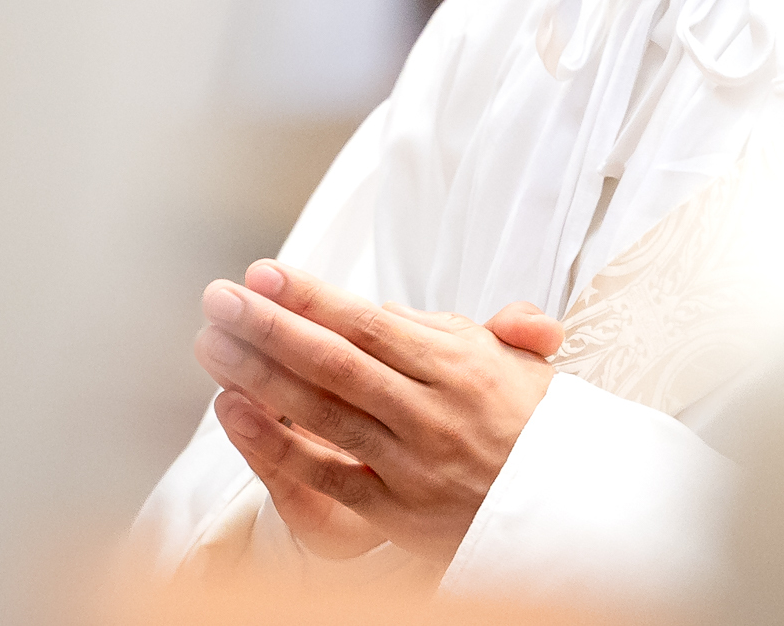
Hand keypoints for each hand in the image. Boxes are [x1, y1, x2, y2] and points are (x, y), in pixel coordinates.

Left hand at [196, 261, 558, 562]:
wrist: (570, 509)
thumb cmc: (537, 428)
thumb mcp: (523, 361)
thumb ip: (477, 324)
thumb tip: (415, 312)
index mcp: (461, 364)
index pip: (370, 323)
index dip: (313, 297)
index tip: (264, 274)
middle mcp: (432, 410)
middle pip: (336, 361)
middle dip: (271, 326)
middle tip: (220, 299)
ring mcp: (411, 462)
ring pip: (324, 411)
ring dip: (260, 375)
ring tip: (212, 344)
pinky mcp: (396, 510)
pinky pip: (326, 474)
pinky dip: (277, 444)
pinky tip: (237, 415)